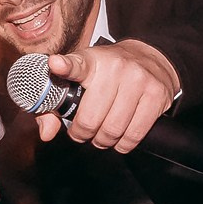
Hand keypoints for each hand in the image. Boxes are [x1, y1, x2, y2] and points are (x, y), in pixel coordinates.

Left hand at [36, 40, 181, 153]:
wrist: (149, 59)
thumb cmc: (109, 73)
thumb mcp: (81, 78)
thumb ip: (56, 105)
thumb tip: (46, 133)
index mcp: (92, 60)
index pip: (77, 65)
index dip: (64, 67)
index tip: (55, 65)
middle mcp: (116, 67)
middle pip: (91, 118)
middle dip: (82, 134)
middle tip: (82, 133)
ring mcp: (138, 81)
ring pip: (113, 130)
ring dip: (103, 141)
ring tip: (101, 136)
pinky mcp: (156, 95)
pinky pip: (134, 134)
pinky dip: (123, 144)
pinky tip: (119, 138)